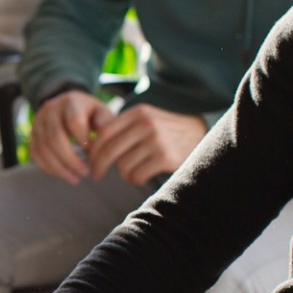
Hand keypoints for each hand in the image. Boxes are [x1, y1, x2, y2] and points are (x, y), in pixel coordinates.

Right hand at [27, 90, 113, 184]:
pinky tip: (63, 174)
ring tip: (76, 178)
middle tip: (85, 173)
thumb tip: (104, 139)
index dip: (83, 140)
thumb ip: (106, 124)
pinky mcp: (32, 134)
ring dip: (60, 168)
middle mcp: (50, 109)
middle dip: (70, 160)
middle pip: (55, 137)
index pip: (74, 121)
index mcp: (71, 101)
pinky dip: (49, 168)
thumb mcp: (102, 113)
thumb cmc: (90, 114)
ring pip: (43, 148)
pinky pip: (35, 154)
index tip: (94, 155)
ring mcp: (38, 122)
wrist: (70, 107)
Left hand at [86, 104, 206, 185]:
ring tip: (132, 172)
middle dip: (99, 166)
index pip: (104, 132)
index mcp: (139, 112)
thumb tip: (91, 145)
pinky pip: (136, 175)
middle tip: (96, 175)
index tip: (89, 160)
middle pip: (109, 150)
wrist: (202, 136)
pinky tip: (141, 176)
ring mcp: (157, 140)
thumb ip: (124, 127)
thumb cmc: (167, 132)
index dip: (93, 149)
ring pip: (123, 166)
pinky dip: (135, 179)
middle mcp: (146, 124)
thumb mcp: (147, 120)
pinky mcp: (165, 157)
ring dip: (124, 174)